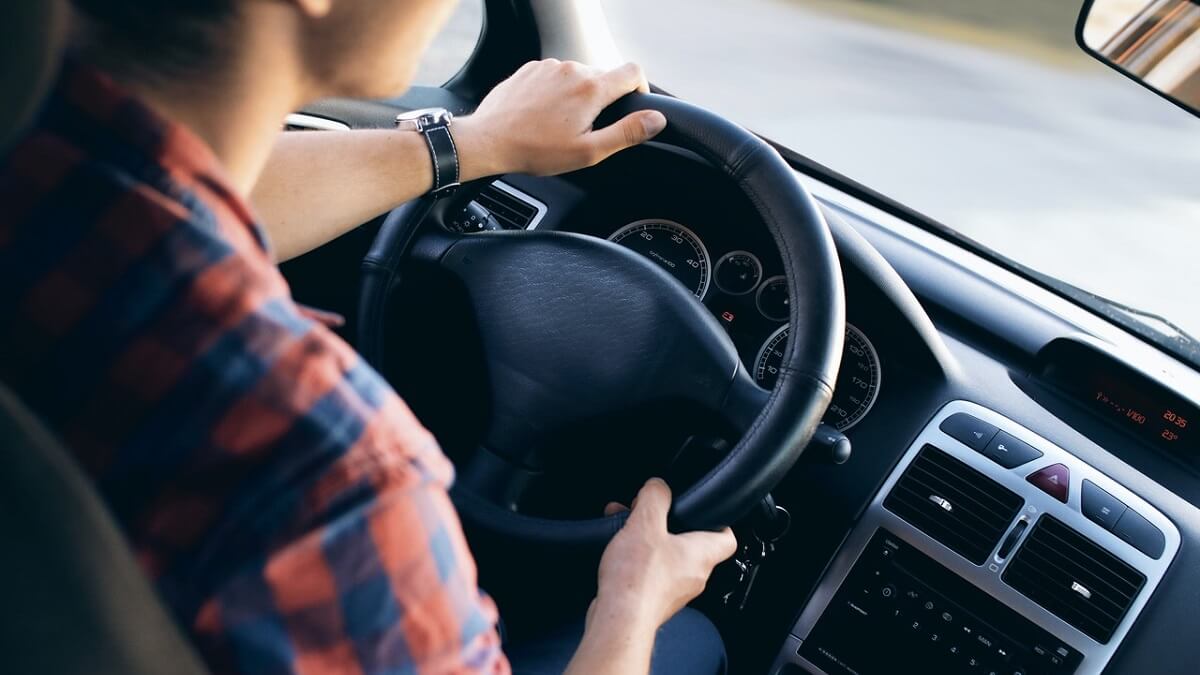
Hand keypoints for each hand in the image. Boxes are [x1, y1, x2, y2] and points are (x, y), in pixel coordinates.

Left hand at [453, 60, 667, 178]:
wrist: (489, 140)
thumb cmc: (536, 150)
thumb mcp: (588, 151)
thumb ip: (627, 133)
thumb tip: (656, 120)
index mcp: (591, 88)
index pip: (633, 72)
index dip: (640, 89)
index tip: (632, 106)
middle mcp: (572, 69)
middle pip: (604, 77)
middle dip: (603, 100)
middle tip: (586, 129)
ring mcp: (549, 66)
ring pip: (578, 76)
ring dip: (577, 96)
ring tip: (560, 124)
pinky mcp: (531, 69)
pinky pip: (554, 76)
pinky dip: (556, 92)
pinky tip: (543, 115)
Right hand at [591, 478, 737, 632]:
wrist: (619, 620)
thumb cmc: (637, 580)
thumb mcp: (645, 523)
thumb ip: (655, 497)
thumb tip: (658, 486)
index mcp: (702, 555)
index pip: (727, 537)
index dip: (719, 521)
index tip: (705, 510)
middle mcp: (694, 576)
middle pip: (691, 545)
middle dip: (668, 526)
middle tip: (650, 514)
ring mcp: (675, 592)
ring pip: (667, 558)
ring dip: (648, 541)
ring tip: (626, 529)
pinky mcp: (654, 601)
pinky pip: (651, 574)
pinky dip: (637, 560)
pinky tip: (618, 553)